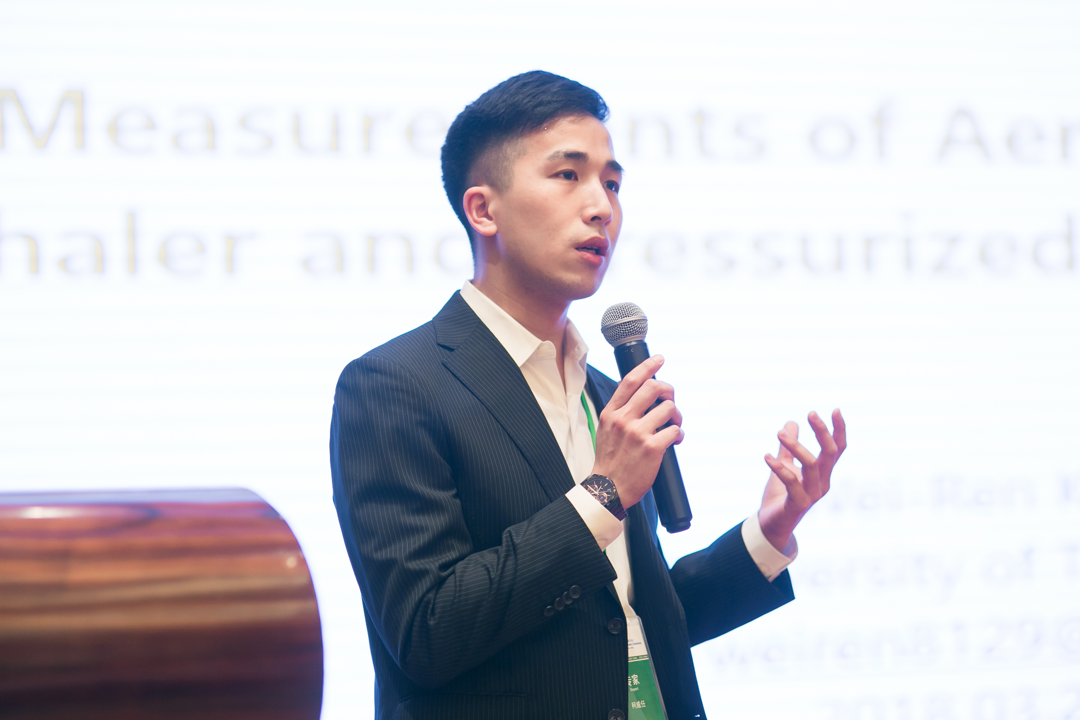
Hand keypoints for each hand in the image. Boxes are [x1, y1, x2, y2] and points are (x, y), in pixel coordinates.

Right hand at [591, 355, 683, 508]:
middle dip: (668, 390)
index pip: (631, 381)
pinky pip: (675, 431)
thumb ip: (620, 412)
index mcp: (611, 413)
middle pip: (653, 387)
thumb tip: (642, 396)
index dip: (647, 366)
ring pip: (669, 408)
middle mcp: (623, 419)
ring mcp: (638, 433)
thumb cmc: (610, 460)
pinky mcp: (652, 448)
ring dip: (677, 416)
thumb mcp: (606, 430)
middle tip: (670, 400)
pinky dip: (679, 434)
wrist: (608, 488)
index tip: (659, 359)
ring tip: (674, 426)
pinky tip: (675, 441)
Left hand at [759, 409, 846, 551]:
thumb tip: (791, 423)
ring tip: (779, 433)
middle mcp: (822, 483)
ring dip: (795, 446)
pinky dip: (779, 468)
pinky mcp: (798, 504)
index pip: (837, 449)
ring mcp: (812, 495)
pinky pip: (792, 483)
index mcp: (822, 473)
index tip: (835, 410)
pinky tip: (767, 457)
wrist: (770, 525)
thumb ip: (787, 448)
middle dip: (822, 432)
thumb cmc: (780, 495)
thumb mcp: (784, 465)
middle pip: (830, 454)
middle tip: (810, 413)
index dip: (838, 430)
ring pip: (811, 465)